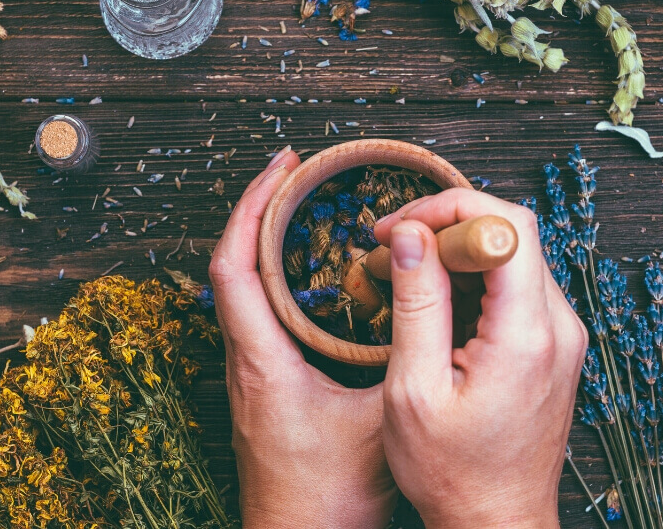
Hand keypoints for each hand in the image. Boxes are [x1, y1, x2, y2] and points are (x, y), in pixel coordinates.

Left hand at [209, 147, 397, 528]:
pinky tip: (310, 276)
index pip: (235, 265)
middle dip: (258, 210)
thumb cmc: (329, 497)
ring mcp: (250, 377)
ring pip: (240, 291)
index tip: (283, 168)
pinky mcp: (262, 391)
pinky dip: (276, 279)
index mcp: (263, 361)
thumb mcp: (381, 419)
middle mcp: (246, 363)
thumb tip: (431, 304)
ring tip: (301, 209)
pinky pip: (256, 315)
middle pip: (230, 266)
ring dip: (264, 243)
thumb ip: (403, 361)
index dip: (253, 207)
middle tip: (295, 173)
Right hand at [374, 188, 587, 528]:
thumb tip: (408, 234)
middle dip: (447, 222)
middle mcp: (559, 327)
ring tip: (404, 271)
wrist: (496, 522)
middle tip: (391, 243)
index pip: (505, 224)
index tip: (398, 227)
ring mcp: (562, 336)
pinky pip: (516, 284)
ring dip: (457, 250)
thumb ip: (416, 302)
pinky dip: (473, 277)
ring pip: (514, 253)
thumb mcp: (414, 388)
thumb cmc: (453, 472)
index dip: (448, 208)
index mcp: (527, 334)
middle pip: (512, 231)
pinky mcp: (552, 345)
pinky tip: (434, 300)